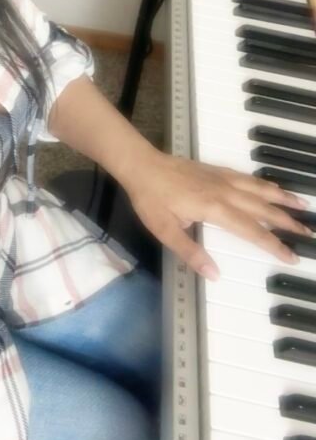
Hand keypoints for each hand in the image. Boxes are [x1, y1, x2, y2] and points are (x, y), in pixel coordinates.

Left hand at [119, 148, 310, 279]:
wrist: (141, 165)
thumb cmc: (151, 199)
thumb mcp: (165, 231)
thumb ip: (191, 253)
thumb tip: (214, 274)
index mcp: (214, 209)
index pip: (251, 231)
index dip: (273, 244)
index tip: (292, 256)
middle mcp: (224, 192)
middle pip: (263, 208)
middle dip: (287, 221)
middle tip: (309, 232)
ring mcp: (221, 178)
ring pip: (259, 189)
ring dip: (282, 198)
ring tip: (303, 205)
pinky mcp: (216, 170)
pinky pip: (247, 177)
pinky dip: (264, 183)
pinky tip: (271, 187)